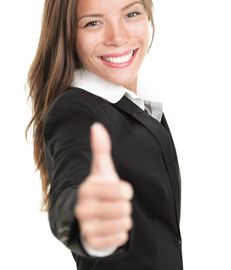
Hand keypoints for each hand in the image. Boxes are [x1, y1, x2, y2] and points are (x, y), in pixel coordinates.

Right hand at [75, 123, 132, 250]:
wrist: (86, 216)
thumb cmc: (98, 188)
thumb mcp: (100, 169)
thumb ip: (100, 148)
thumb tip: (97, 126)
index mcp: (86, 188)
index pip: (122, 190)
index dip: (126, 190)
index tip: (121, 189)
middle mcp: (83, 208)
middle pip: (124, 208)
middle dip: (124, 205)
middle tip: (115, 203)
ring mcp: (87, 227)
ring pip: (124, 224)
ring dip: (123, 219)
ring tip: (113, 214)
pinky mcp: (92, 242)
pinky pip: (120, 238)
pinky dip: (120, 232)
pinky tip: (111, 226)